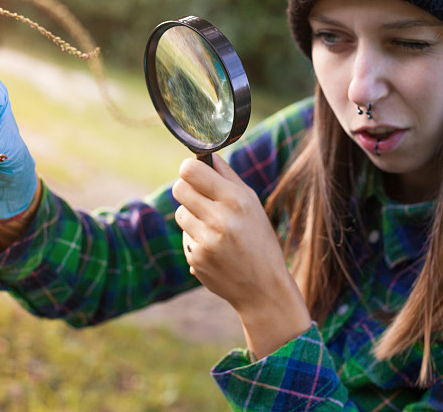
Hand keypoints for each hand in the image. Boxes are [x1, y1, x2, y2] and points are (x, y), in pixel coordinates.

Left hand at [172, 155, 310, 357]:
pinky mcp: (196, 259)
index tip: (194, 173)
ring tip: (213, 227)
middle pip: (179, 188)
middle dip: (187, 190)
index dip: (189, 169)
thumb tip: (208, 154)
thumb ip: (228, 177)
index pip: (190, 170)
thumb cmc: (260, 240)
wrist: (263, 288)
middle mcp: (219, 219)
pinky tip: (215, 249)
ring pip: (180, 213)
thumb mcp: (253, 204)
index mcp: (236, 200)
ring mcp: (205, 241)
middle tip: (200, 197)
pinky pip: (184, 237)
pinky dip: (196, 239)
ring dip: (191, 216)